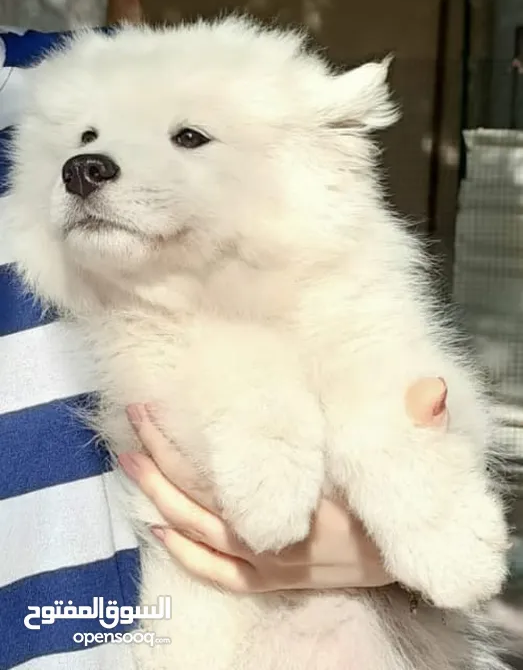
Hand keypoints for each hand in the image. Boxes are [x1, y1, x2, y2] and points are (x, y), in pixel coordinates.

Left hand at [118, 377, 447, 592]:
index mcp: (292, 507)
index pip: (217, 476)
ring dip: (158, 498)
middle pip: (196, 502)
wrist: (401, 562)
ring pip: (197, 535)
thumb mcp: (384, 465)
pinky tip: (155, 528)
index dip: (178, 444)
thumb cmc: (385, 506)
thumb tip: (426, 392)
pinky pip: (215, 573)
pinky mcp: (269, 582)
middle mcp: (270, 540)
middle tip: (133, 420)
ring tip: (130, 461)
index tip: (150, 408)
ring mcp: (266, 566)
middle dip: (159, 461)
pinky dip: (181, 552)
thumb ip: (395, 428)